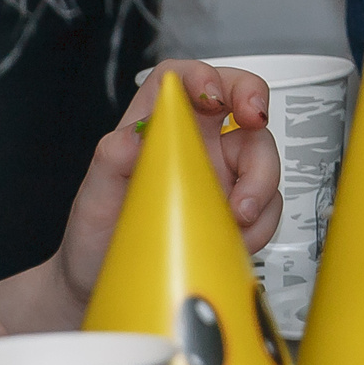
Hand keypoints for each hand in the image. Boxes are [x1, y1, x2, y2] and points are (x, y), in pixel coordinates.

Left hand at [0, 58, 279, 340]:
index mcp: (156, 128)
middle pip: (239, 102)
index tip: (211, 96)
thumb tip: (135, 135)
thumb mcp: (94, 198)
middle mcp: (194, 143)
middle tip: (255, 122)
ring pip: (263, 153)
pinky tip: (235, 239)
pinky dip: (261, 221)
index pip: (182, 80)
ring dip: (261, 180)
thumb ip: (111, 160)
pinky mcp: (237, 210)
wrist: (102, 289)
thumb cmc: (97, 237)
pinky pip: (268, 203)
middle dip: (255, 104)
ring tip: (236, 215)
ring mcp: (221, 175)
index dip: (202, 75)